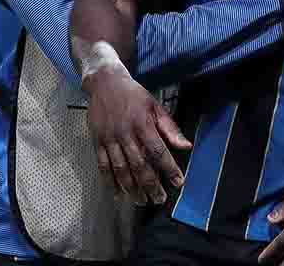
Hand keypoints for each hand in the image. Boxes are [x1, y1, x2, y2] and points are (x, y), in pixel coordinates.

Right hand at [84, 67, 191, 204]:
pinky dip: (110, 182)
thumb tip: (186, 146)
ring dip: (132, 188)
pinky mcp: (97, 142)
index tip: (178, 183)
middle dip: (151, 185)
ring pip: (121, 169)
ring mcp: (110, 139)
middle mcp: (126, 133)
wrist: (105, 82)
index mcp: (143, 124)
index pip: (158, 151)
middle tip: (159, 199)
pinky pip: (103, 166)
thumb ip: (170, 128)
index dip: (169, 169)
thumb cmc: (134, 95)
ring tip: (141, 201)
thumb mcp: (155, 106)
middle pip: (140, 165)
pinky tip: (119, 194)